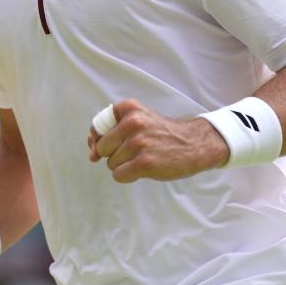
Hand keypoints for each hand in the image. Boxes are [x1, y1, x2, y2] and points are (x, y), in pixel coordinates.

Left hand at [87, 99, 229, 182]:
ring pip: (110, 163)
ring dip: (124, 165)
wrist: (194, 144)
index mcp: (129, 108)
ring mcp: (138, 143)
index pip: (97, 126)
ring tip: (144, 157)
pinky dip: (128, 176)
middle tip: (134, 151)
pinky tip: (143, 168)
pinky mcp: (144, 163)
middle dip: (113, 154)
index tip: (110, 144)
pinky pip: (118, 175)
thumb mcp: (140, 119)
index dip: (99, 138)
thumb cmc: (162, 134)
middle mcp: (132, 123)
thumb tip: (91, 155)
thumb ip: (112, 131)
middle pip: (102, 148)